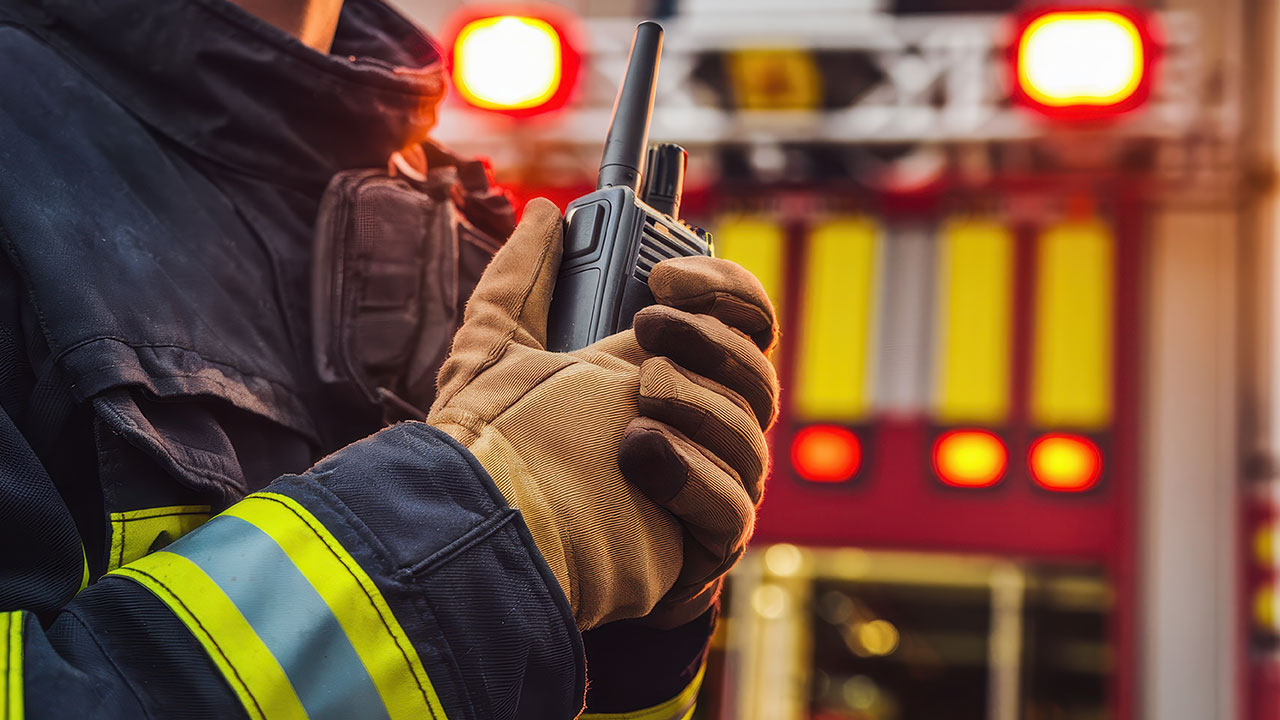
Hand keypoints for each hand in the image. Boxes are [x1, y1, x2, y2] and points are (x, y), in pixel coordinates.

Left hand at [428, 198, 777, 629]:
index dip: (721, 290)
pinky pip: (732, 501)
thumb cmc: (501, 448)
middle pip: (757, 371)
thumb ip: (522, 280)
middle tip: (646, 328)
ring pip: (750, 430)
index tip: (665, 278)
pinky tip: (638, 452)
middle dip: (710, 339)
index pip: (738, 320)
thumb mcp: (498, 353)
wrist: (486, 544)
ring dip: (697, 402)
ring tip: (637, 398)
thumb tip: (544, 214)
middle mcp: (699, 426)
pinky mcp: (706, 542)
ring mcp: (709, 483)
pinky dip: (691, 471)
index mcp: (669, 373)